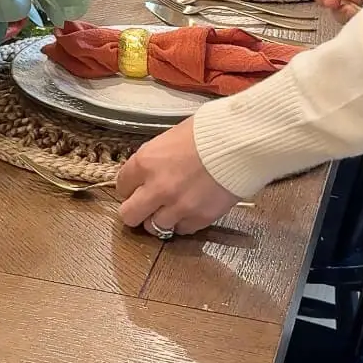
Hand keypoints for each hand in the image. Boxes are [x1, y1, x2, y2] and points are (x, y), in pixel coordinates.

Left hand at [116, 119, 239, 235]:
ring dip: (159, 219)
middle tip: (146, 206)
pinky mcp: (199, 218)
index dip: (130, 187)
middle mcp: (156, 188)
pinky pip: (182, 230)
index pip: (122, 185)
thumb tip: (149, 171)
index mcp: (145, 163)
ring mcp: (178, 206)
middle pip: (130, 215)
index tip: (136, 187)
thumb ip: (154, 159)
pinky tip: (190, 210)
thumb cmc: (208, 132)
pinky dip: (183, 223)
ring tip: (169, 210)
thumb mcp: (170, 137)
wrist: (241, 143)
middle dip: (136, 211)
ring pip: (154, 227)